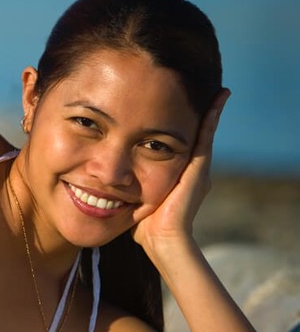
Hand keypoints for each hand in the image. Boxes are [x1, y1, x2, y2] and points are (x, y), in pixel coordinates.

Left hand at [133, 88, 230, 257]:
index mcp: (178, 177)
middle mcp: (192, 172)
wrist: (162, 240)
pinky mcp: (199, 170)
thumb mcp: (137, 201)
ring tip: (219, 91)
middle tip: (206, 93)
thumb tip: (110, 187)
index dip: (181, 128)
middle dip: (200, 116)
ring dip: (211, 112)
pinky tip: (217, 101)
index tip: (180, 108)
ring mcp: (198, 170)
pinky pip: (206, 138)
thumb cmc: (146, 227)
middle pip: (195, 137)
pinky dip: (211, 119)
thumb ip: (131, 190)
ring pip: (205, 134)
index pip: (180, 146)